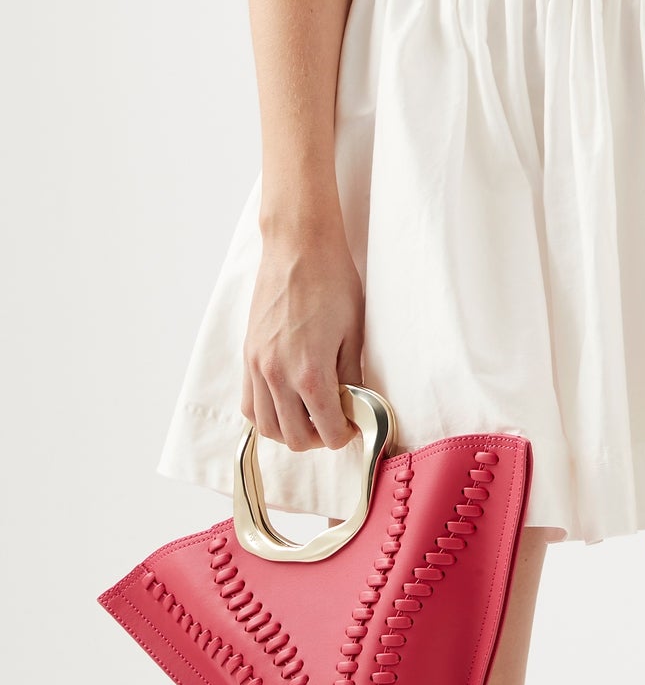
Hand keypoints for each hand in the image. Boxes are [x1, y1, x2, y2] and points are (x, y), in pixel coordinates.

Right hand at [241, 223, 366, 453]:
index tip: (354, 425)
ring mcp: (257, 366)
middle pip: (294, 438)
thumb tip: (355, 405)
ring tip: (311, 415)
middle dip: (318, 438)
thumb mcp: (354, 332)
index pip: (326, 431)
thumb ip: (351, 376)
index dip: (345, 435)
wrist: (298, 246)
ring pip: (266, 427)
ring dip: (290, 431)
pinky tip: (285, 401)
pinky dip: (266, 414)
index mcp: (310, 374)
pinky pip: (249, 403)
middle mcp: (277, 376)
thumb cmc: (332, 282)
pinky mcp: (248, 354)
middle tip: (336, 422)